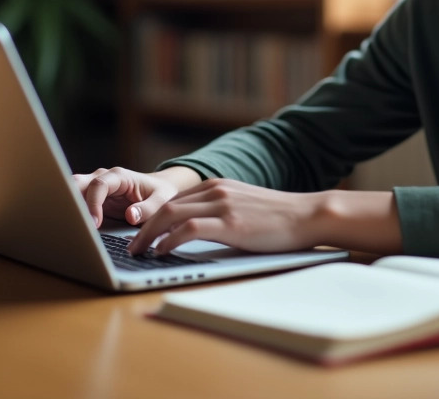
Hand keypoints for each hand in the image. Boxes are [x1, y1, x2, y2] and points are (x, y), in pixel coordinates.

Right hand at [73, 166, 198, 227]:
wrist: (158, 189)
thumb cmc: (160, 192)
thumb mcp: (162, 200)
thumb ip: (148, 208)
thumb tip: (130, 215)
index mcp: (119, 177)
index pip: (98, 185)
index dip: (93, 204)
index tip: (94, 223)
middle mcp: (102, 178)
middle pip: (77, 184)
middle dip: (71, 201)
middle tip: (72, 224)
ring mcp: (94, 187)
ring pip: (72, 192)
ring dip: (69, 208)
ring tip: (69, 227)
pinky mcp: (91, 199)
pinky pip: (76, 203)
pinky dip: (72, 213)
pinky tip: (73, 227)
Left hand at [127, 178, 327, 255]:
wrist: (307, 215)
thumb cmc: (280, 218)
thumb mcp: (244, 206)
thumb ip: (221, 211)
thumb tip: (196, 231)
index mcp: (218, 186)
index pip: (174, 199)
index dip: (152, 217)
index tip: (141, 233)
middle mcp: (216, 190)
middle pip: (165, 206)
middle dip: (142, 226)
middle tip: (131, 245)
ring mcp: (222, 205)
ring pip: (170, 215)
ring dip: (148, 235)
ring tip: (138, 251)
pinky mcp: (230, 223)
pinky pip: (188, 230)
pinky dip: (169, 240)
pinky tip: (161, 252)